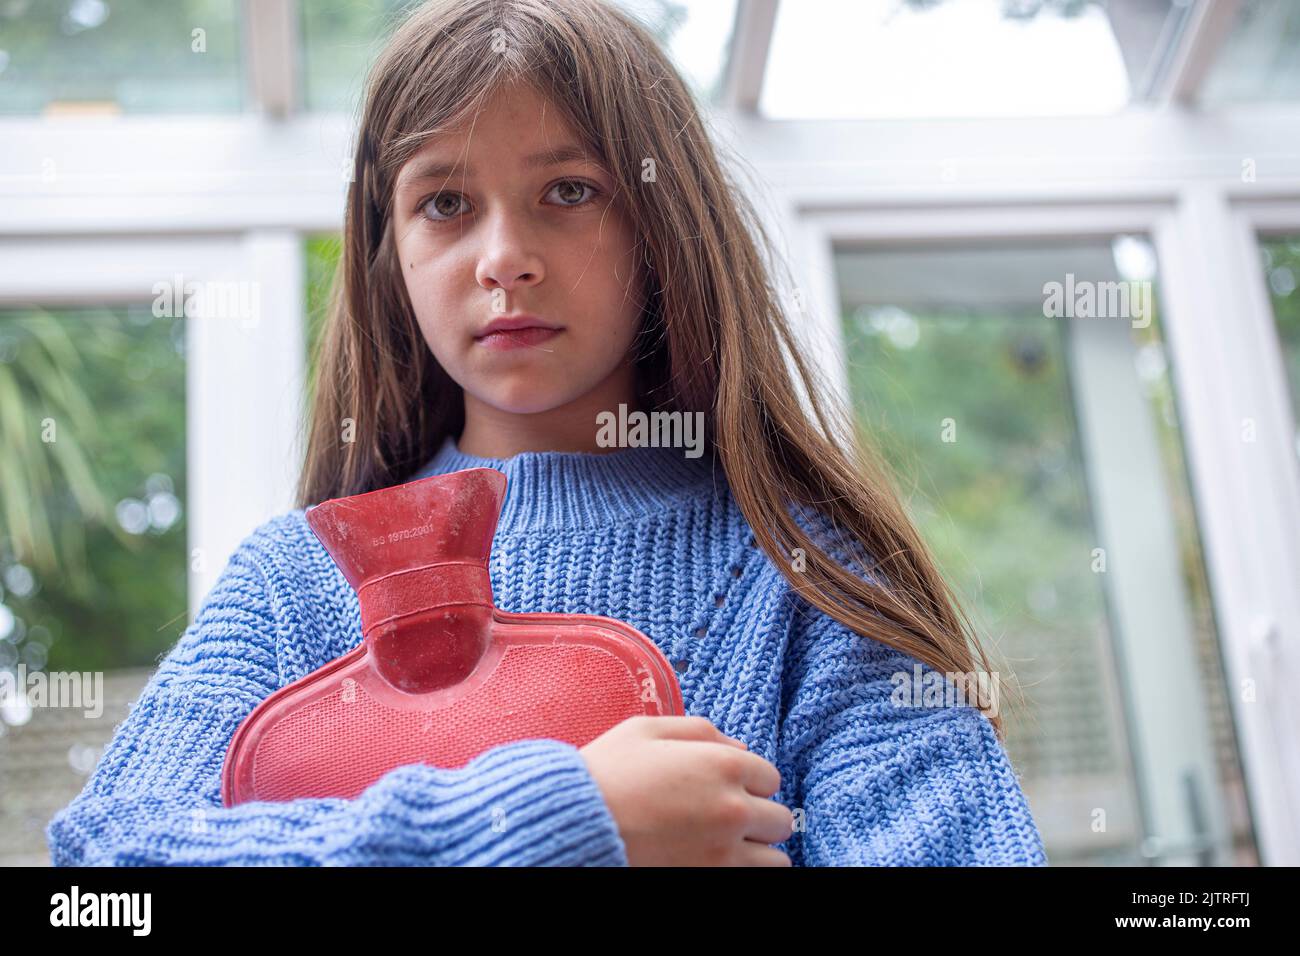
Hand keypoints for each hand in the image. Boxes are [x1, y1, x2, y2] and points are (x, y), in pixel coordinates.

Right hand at [579, 715, 793, 865]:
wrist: (575, 824)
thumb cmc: (606, 773)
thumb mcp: (646, 730)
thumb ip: (700, 730)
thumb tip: (737, 744)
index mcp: (723, 765)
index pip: (769, 777)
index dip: (747, 782)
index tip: (724, 789)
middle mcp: (734, 809)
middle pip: (779, 819)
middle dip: (757, 817)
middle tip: (725, 819)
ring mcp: (725, 852)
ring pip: (777, 858)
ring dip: (757, 851)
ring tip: (725, 846)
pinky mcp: (712, 879)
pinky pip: (756, 880)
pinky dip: (744, 871)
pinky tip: (718, 860)